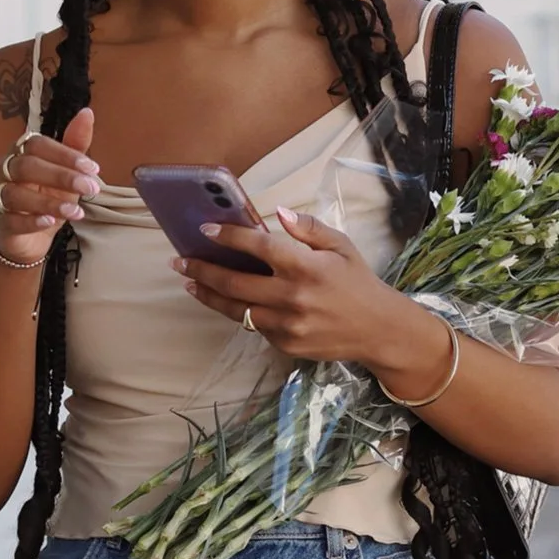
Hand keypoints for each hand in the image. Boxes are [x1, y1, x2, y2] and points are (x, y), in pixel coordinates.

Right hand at [0, 107, 100, 266]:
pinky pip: (9, 220)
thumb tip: (88, 112)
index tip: (92, 168)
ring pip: (16, 194)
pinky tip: (49, 222)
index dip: (65, 154)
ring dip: (48, 202)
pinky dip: (30, 221)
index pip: (38, 144)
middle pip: (26, 166)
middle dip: (61, 176)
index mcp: (19, 153)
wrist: (29, 240)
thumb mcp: (64, 173)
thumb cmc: (45, 198)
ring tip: (75, 211)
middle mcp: (2, 171)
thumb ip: (74, 145)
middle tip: (90, 188)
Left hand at [175, 206, 437, 374]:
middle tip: (180, 261)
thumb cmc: (358, 282)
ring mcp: (287, 324)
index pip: (257, 247)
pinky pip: (255, 326)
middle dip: (202, 269)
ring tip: (190, 282)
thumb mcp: (341, 246)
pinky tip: (228, 301)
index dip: (228, 236)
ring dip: (209, 295)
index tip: (206, 229)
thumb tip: (278, 214)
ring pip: (236, 310)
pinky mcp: (286, 344)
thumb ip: (308, 229)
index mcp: (305, 266)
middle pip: (234, 283)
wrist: (378, 330)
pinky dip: (241, 312)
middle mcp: (292, 296)